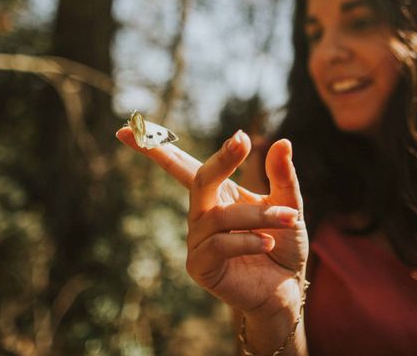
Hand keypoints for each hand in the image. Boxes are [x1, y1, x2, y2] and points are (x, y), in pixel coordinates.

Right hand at [116, 127, 308, 319]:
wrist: (287, 289)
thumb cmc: (284, 244)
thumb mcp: (289, 205)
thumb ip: (282, 177)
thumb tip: (283, 141)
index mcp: (218, 193)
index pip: (182, 165)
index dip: (155, 147)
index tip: (127, 128)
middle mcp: (202, 213)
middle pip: (198, 179)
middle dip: (220, 160)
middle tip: (241, 141)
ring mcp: (198, 240)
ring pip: (219, 216)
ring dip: (257, 216)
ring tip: (287, 219)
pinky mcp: (200, 266)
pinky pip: (218, 244)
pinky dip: (246, 241)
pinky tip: (268, 243)